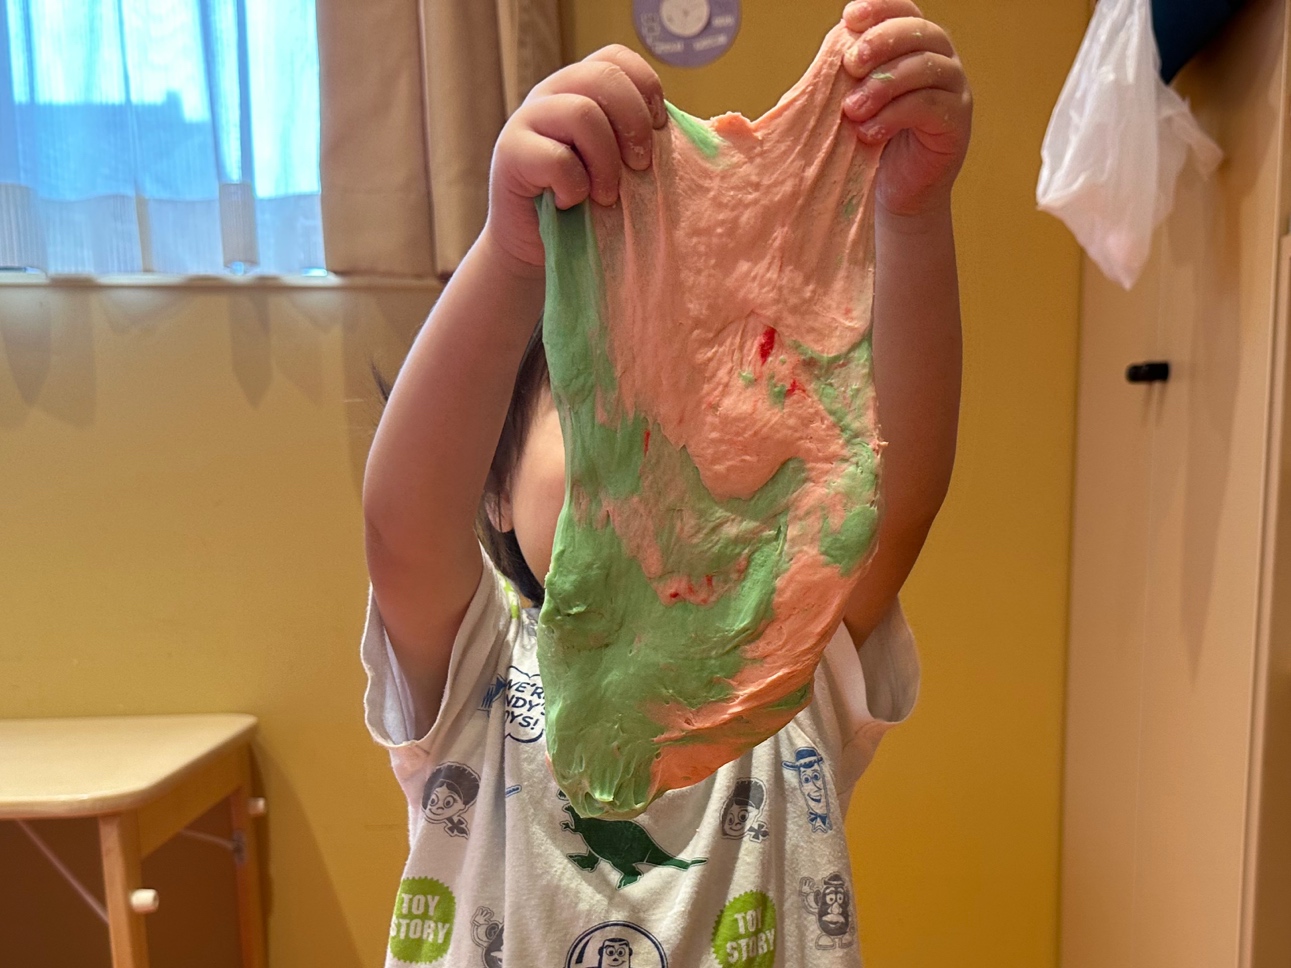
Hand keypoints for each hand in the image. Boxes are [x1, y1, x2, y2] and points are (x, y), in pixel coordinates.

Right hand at [485, 46, 667, 271]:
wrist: (537, 248)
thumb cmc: (587, 207)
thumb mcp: (620, 167)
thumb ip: (641, 143)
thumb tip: (703, 137)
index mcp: (580, 88)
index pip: (616, 58)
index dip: (645, 88)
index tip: (657, 129)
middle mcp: (552, 94)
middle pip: (603, 77)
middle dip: (633, 124)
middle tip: (640, 167)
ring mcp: (527, 120)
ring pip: (581, 114)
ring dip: (606, 162)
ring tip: (606, 196)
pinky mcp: (510, 154)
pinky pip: (556, 158)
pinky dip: (575, 186)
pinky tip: (570, 204)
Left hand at [840, 0, 972, 217]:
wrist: (894, 193)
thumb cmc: (870, 143)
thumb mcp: (854, 103)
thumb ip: (845, 77)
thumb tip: (826, 56)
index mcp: (914, 45)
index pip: (904, 10)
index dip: (880, 8)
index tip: (849, 18)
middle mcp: (940, 59)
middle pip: (918, 31)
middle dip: (880, 42)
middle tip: (849, 65)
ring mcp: (954, 88)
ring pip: (925, 66)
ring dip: (883, 84)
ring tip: (852, 110)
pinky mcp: (957, 121)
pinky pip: (929, 105)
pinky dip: (894, 116)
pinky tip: (868, 133)